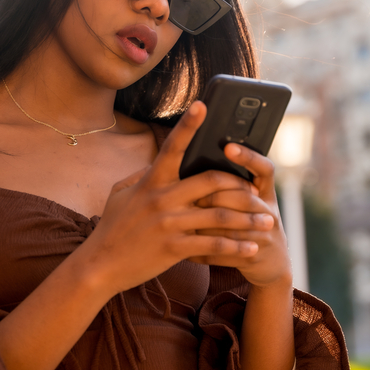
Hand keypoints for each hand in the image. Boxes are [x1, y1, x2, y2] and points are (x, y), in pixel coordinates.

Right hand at [77, 101, 274, 295]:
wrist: (100, 264)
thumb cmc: (111, 227)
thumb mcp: (119, 194)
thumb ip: (140, 175)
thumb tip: (156, 162)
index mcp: (150, 182)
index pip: (172, 147)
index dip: (188, 124)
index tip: (203, 105)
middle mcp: (162, 199)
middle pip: (210, 181)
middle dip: (239, 185)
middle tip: (257, 191)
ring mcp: (169, 224)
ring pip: (219, 216)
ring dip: (248, 219)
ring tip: (268, 222)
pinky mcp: (174, 248)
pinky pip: (213, 244)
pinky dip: (236, 247)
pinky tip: (252, 248)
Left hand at [192, 143, 292, 287]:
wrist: (271, 263)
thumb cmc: (248, 224)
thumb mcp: (248, 202)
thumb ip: (228, 185)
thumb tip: (192, 158)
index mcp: (265, 192)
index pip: (263, 168)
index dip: (248, 157)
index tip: (228, 147)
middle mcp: (268, 210)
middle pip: (244, 198)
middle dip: (215, 197)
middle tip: (191, 196)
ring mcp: (265, 234)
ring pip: (231, 227)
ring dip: (205, 225)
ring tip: (182, 222)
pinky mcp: (254, 256)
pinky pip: (224, 252)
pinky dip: (202, 251)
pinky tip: (184, 250)